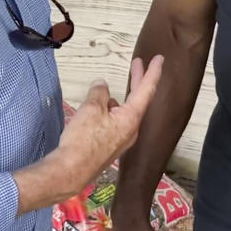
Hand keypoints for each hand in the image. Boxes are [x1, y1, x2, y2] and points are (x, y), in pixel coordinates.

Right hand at [57, 56, 162, 186]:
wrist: (71, 172)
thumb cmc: (83, 140)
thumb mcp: (91, 109)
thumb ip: (99, 93)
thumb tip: (102, 86)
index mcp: (131, 118)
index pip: (147, 89)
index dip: (153, 72)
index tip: (159, 59)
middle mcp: (131, 129)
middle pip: (138, 99)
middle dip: (138, 80)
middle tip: (138, 63)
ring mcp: (122, 140)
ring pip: (124, 112)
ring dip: (118, 99)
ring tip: (103, 92)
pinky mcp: (110, 147)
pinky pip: (115, 122)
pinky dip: (110, 111)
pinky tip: (97, 111)